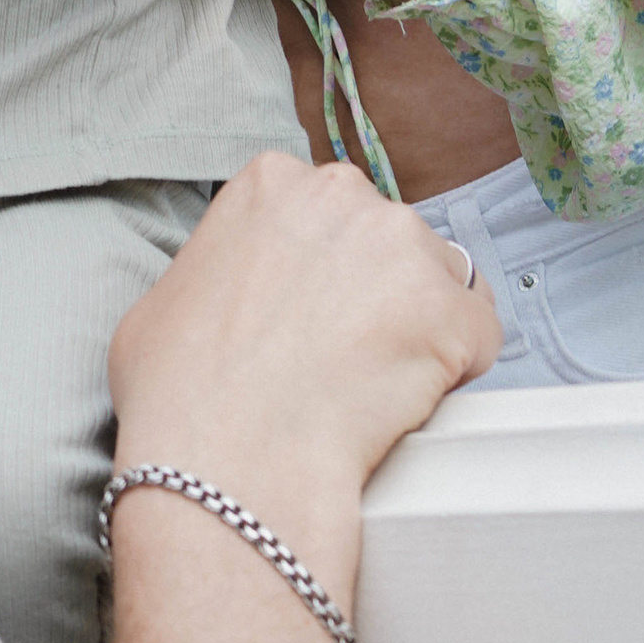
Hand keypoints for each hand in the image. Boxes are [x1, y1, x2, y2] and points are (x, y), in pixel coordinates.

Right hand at [110, 153, 501, 591]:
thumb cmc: (179, 392)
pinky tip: (409, 403)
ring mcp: (407, 251)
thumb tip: (235, 294)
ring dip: (418, 325)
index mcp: (272, 183)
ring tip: (372, 386)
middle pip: (386, 237)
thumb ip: (219, 269)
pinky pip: (479, 338)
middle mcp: (344, 195)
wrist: (225, 459)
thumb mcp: (164, 297)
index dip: (322, 268)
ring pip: (438, 281)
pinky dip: (456, 371)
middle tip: (342, 354)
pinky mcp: (454, 315)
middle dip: (376, 289)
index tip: (311, 312)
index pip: (326, 212)